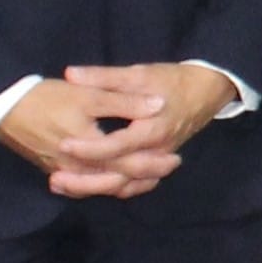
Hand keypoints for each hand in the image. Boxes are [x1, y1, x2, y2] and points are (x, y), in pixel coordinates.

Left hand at [40, 63, 232, 197]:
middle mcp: (156, 152)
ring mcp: (158, 162)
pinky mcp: (157, 165)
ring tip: (63, 186)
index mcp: (152, 130)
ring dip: (94, 188)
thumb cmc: (172, 81)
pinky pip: (135, 186)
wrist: (206, 92)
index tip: (63, 145)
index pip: (116, 146)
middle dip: (86, 181)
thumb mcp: (138, 74)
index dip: (89, 148)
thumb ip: (104, 77)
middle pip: (119, 176)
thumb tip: (70, 74)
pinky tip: (88, 187)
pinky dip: (112, 189)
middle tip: (55, 179)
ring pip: (126, 185)